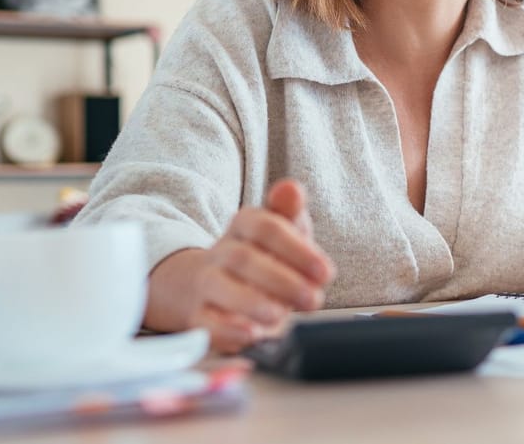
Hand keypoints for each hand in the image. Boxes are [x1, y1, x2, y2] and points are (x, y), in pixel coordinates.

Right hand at [188, 179, 334, 352]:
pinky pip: (205, 322)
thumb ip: (289, 213)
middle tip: (313, 299)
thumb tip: (291, 189)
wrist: (209, 284)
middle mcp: (222, 251)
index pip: (266, 227)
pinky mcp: (197, 316)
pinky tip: (250, 335)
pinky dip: (227, 331)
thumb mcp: (281, 231)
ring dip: (251, 302)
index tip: (326, 272)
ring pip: (219, 286)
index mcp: (245, 224)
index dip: (297, 249)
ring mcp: (206, 283)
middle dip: (281, 280)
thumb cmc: (260, 257)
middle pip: (244, 258)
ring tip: (279, 316)